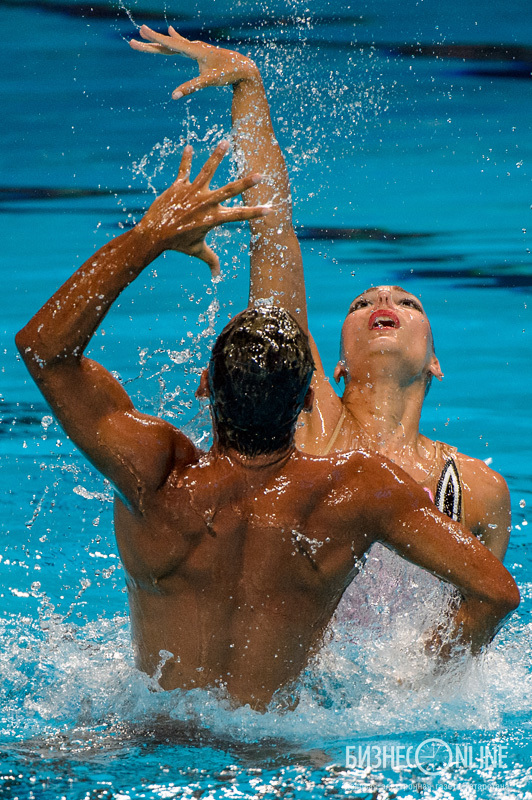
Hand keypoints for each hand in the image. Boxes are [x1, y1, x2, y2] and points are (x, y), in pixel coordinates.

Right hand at [129, 25, 257, 98]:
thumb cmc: (227, 74)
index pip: (170, 44)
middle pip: (167, 45)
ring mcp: (198, 48)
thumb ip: (191, 87)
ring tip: (146, 33)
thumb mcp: (209, 81)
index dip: (154, 38)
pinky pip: (184, 44)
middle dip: (150, 43)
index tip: (141, 30)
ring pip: (174, 44)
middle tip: (132, 42)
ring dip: (159, 41)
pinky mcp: (202, 52)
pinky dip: (175, 39)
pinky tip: (172, 32)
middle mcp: (194, 46)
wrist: (244, 68)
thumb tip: (174, 96)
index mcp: (194, 50)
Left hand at [136, 141, 268, 275]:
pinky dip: (186, 159)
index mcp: (213, 218)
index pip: (239, 215)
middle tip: (260, 175)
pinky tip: (188, 146)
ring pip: (207, 171)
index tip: (270, 209)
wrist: (154, 235)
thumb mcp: (197, 251)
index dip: (255, 213)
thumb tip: (217, 276)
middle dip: (246, 184)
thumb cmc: (177, 243)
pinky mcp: (178, 186)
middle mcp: (205, 203)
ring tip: (225, 142)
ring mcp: (192, 193)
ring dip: (216, 156)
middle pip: (229, 191)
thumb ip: (210, 260)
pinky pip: (184, 170)